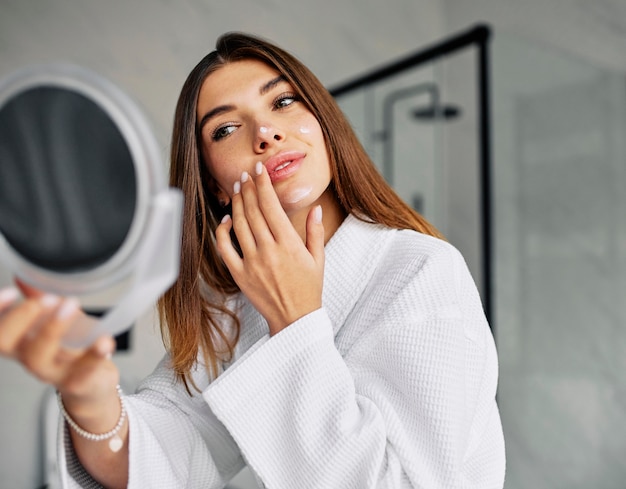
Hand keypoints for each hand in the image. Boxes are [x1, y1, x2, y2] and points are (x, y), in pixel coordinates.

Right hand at [0, 280, 117, 404]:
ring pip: (38, 357)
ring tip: (70, 305)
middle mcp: (29, 358)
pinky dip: (95, 353)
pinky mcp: (77, 380)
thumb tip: (24, 275)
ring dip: (53, 328)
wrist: (92, 384)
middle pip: (6, 342)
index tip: (10, 292)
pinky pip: (84, 368)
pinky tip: (104, 340)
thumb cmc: (70, 349)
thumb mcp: (56, 321)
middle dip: (21, 316)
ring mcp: (51, 372)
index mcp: (20, 342)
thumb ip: (40, 298)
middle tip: (47, 297)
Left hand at [215, 163, 324, 334]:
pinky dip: (223, 231)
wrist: (295, 318)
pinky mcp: (240, 275)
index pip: (271, 205)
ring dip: (236, 203)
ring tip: (236, 188)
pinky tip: (226, 219)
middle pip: (253, 210)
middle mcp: (268, 250)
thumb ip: (315, 231)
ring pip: (239, 225)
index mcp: (289, 244)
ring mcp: (252, 262)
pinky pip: (226, 248)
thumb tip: (315, 207)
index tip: (260, 170)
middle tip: (245, 174)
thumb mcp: (318, 259)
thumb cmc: (309, 288)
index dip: (263, 184)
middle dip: (248, 188)